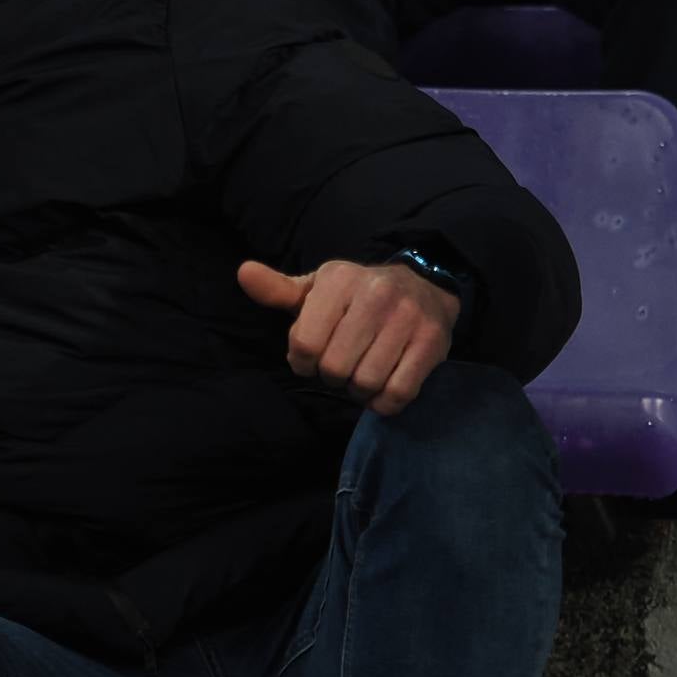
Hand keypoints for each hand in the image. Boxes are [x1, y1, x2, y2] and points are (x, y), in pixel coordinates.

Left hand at [236, 258, 459, 416]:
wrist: (424, 287)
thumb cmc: (356, 297)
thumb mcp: (317, 290)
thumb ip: (278, 290)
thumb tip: (244, 273)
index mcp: (338, 279)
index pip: (304, 343)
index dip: (303, 362)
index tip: (312, 357)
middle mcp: (375, 294)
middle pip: (334, 368)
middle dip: (332, 376)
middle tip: (340, 367)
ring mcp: (407, 318)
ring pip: (365, 383)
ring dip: (357, 391)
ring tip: (361, 374)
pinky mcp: (432, 343)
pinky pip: (397, 394)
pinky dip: (383, 403)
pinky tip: (382, 388)